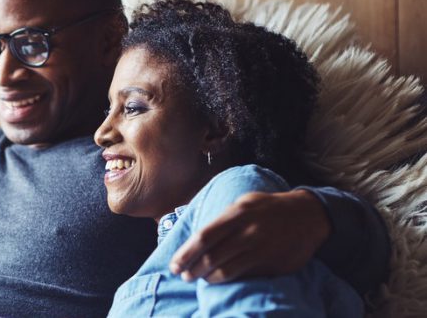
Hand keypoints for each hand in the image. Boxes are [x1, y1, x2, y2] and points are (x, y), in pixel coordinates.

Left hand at [169, 189, 330, 282]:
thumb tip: (194, 234)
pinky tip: (219, 280)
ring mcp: (262, 249)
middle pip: (212, 256)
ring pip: (227, 270)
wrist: (309, 215)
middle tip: (183, 275)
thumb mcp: (245, 202)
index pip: (204, 237)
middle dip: (193, 269)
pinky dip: (228, 280)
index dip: (186, 253)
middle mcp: (249, 232)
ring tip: (199, 279)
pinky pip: (245, 276)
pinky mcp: (273, 264)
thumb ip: (222, 217)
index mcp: (238, 214)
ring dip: (208, 278)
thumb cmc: (269, 208)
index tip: (174, 264)